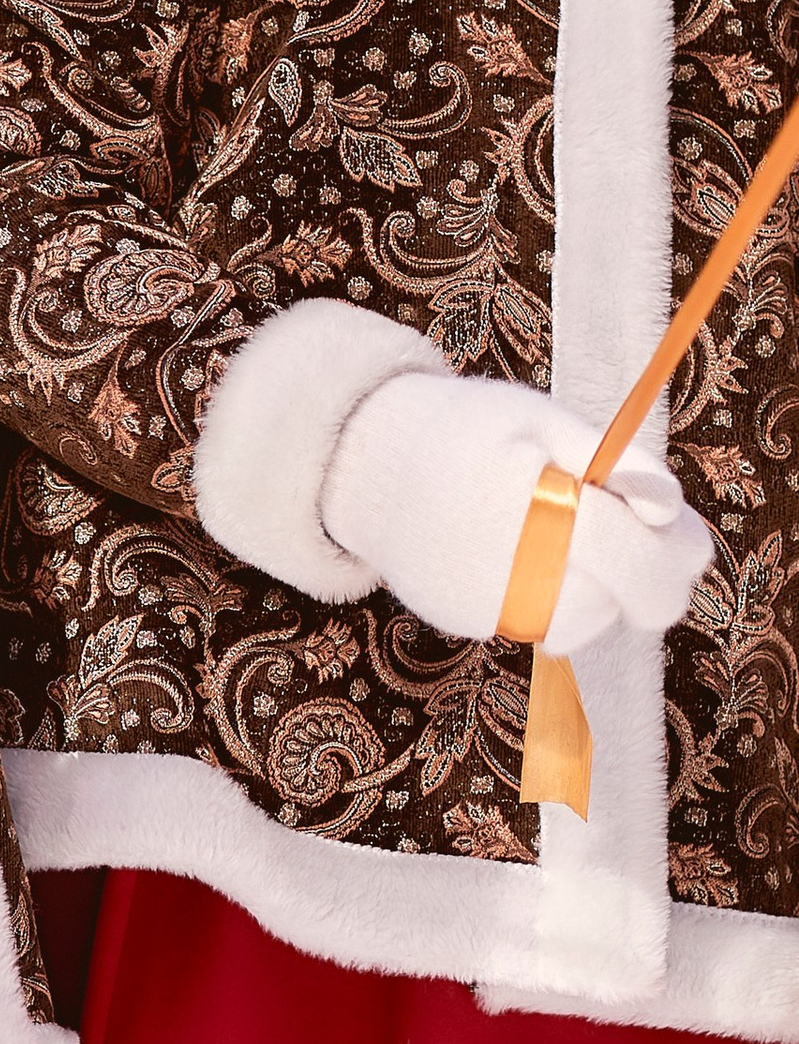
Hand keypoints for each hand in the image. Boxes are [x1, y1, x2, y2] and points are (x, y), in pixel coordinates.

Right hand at [322, 368, 709, 653]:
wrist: (364, 457)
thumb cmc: (467, 428)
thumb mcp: (547, 420)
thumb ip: (621, 467)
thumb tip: (669, 512)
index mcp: (536, 503)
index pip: (637, 554)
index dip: (678, 549)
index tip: (679, 535)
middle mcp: (509, 565)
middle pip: (623, 602)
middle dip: (647, 574)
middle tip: (635, 534)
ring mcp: (485, 602)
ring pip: (588, 622)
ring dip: (600, 587)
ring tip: (566, 534)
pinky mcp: (467, 621)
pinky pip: (541, 623)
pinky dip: (553, 594)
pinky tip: (527, 549)